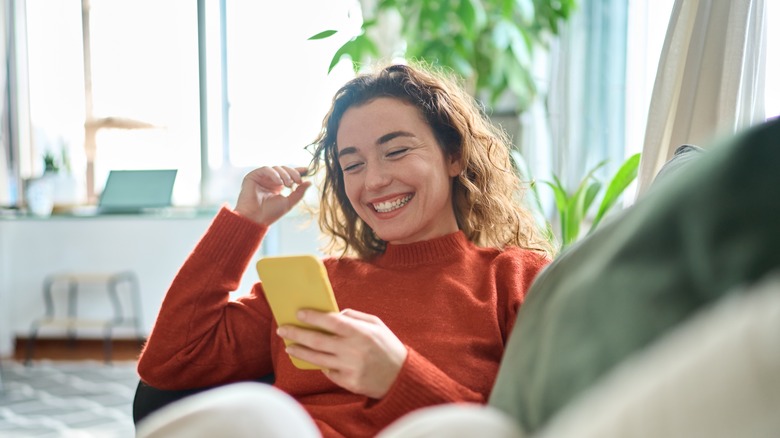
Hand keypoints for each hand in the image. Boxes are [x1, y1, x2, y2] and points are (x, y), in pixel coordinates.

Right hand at [234, 166, 310, 225]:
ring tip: (288, 185)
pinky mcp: (253, 176)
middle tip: (298, 181)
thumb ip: (299, 192)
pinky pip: (266, 169)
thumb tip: (309, 182)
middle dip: (293, 173)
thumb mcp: (289, 202)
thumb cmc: (270, 213)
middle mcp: (269, 181)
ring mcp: (261, 178)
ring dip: (285, 174)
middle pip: (283, 169)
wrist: (255, 219)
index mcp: (277, 186)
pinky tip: (279, 182)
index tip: (307, 170)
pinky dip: (274, 174)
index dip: (297, 171)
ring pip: (276, 168)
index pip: (288, 174)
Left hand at [278, 309, 407, 398]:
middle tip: (283, 329)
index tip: (298, 313)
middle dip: (297, 333)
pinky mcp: (348, 382)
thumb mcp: (377, 325)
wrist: (401, 377)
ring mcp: (349, 368)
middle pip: (317, 340)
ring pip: (317, 358)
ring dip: (300, 352)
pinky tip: (315, 360)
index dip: (313, 317)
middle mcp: (353, 350)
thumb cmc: (388, 346)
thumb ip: (355, 316)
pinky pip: (328, 372)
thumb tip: (334, 313)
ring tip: (289, 347)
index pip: (331, 321)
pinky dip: (321, 365)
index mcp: (360, 332)